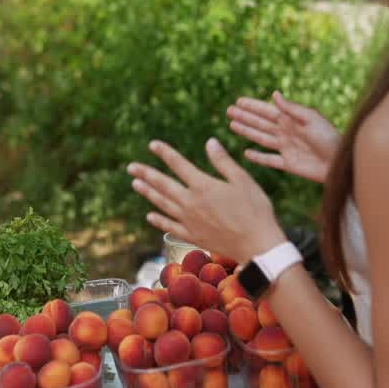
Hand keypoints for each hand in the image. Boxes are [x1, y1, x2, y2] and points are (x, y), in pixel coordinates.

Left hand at [127, 138, 286, 264]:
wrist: (257, 245)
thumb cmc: (255, 211)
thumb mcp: (243, 181)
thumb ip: (223, 162)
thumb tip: (210, 142)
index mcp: (203, 186)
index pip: (179, 165)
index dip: (165, 153)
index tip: (153, 145)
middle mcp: (191, 203)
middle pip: (163, 185)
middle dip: (146, 174)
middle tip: (131, 167)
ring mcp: (189, 221)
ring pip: (163, 204)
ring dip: (148, 193)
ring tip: (135, 184)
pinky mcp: (192, 236)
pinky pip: (170, 226)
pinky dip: (158, 220)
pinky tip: (149, 216)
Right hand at [227, 91, 339, 183]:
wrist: (339, 163)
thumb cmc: (329, 138)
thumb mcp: (311, 119)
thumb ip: (291, 109)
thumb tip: (274, 94)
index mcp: (292, 120)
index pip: (267, 111)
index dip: (253, 106)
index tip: (238, 101)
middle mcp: (286, 132)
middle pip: (261, 123)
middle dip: (245, 116)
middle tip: (229, 110)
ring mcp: (286, 148)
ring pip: (261, 138)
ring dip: (247, 131)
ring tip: (232, 125)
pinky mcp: (287, 164)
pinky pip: (268, 160)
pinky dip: (257, 157)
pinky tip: (246, 153)